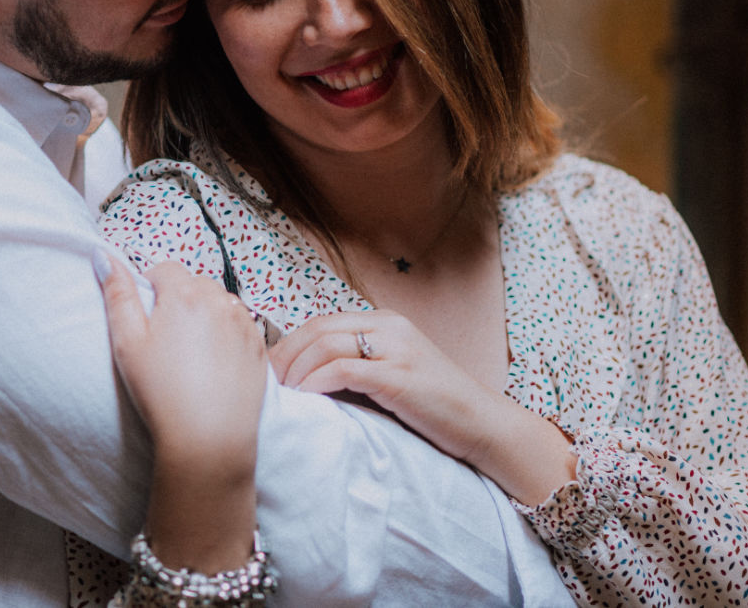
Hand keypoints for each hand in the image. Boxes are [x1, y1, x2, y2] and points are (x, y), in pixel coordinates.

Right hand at [98, 255, 266, 467]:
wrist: (208, 439)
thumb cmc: (162, 393)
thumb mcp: (127, 342)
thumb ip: (117, 294)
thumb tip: (104, 256)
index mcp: (185, 294)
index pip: (165, 269)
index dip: (151, 291)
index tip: (147, 321)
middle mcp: (221, 301)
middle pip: (195, 284)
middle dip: (180, 301)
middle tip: (166, 341)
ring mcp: (245, 324)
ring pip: (220, 304)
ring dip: (206, 316)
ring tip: (190, 354)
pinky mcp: (259, 347)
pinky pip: (241, 326)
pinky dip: (227, 335)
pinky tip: (212, 364)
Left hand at [269, 309, 575, 504]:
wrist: (484, 426)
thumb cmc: (434, 409)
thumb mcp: (392, 378)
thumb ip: (356, 370)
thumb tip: (304, 382)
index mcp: (385, 322)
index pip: (322, 322)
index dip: (288, 344)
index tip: (268, 371)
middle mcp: (390, 327)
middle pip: (318, 328)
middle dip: (284, 355)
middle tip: (263, 384)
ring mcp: (397, 348)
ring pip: (327, 344)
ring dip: (296, 370)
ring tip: (281, 394)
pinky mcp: (400, 376)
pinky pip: (345, 369)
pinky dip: (317, 382)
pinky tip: (305, 398)